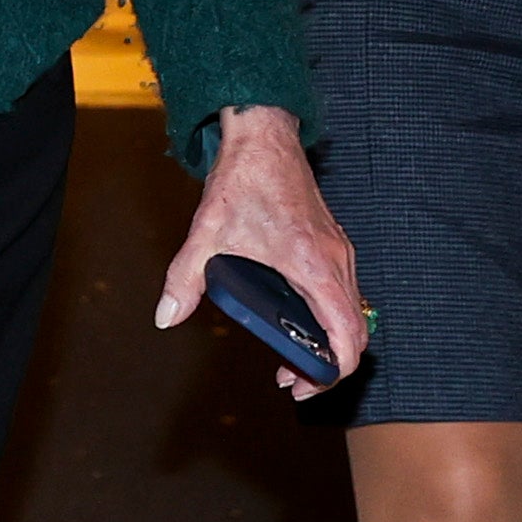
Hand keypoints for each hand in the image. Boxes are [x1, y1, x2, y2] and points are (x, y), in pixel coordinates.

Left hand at [157, 106, 366, 400]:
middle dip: (328, 365)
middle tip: (292, 379)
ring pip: (352, 314)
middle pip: (354, 333)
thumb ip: (186, 278)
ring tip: (293, 357)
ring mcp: (338, 253)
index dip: (330, 373)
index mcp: (313, 266)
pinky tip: (298, 321)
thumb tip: (168, 316)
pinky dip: (330, 317)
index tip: (301, 384)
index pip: (346, 338)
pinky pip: (345, 293)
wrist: (263, 137)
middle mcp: (336, 262)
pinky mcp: (333, 245)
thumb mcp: (207, 234)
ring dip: (330, 342)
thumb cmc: (243, 181)